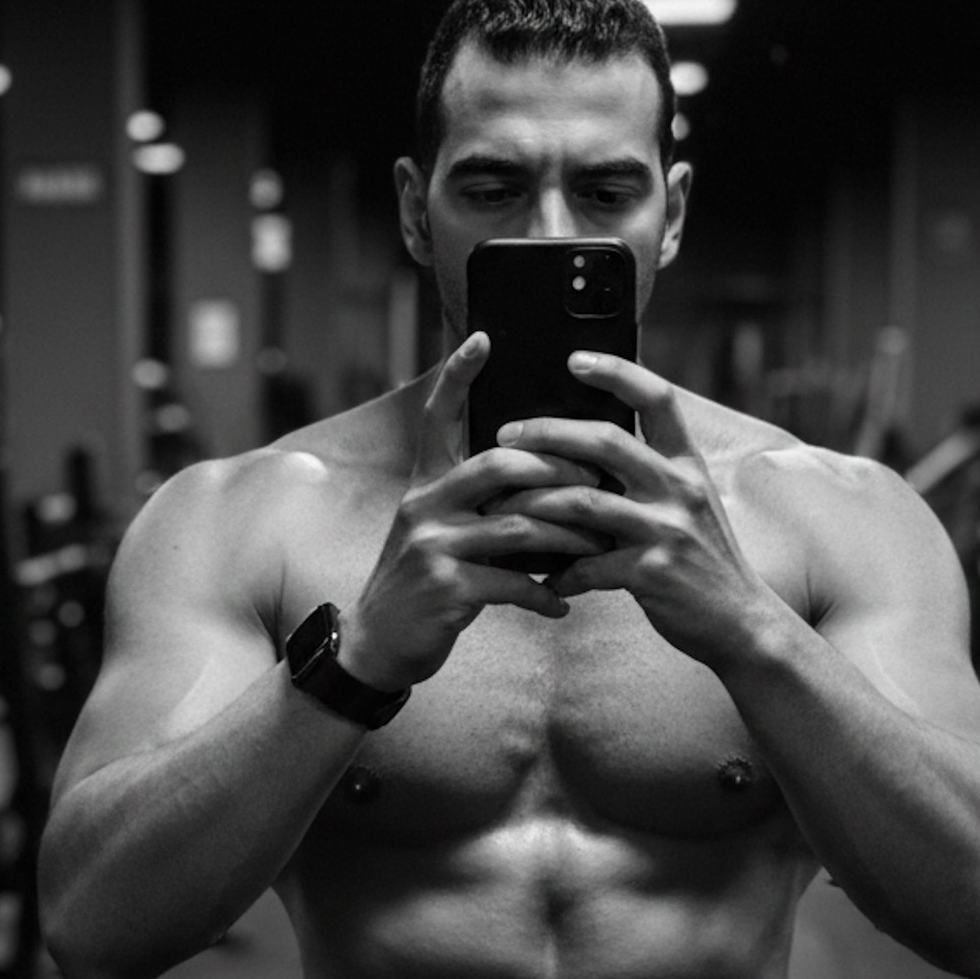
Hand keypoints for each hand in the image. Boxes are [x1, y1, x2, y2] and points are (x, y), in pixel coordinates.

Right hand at [338, 334, 607, 690]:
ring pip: (517, 526)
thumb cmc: (427, 582)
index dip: (457, 375)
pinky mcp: (445, 587)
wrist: (381, 642)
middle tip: (597, 481)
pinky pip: (512, 583)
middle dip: (558, 470)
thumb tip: (543, 482)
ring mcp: (432, 545)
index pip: (438, 417)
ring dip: (568, 536)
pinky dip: (545, 593)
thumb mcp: (442, 531)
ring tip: (599, 545)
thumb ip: (479, 503)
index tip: (484, 337)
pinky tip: (564, 601)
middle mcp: (424, 504)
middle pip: (499, 464)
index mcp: (427, 482)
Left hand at [497, 351, 777, 667]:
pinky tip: (544, 580)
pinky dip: (560, 573)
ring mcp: (667, 530)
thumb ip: (652, 476)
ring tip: (502, 506)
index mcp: (688, 464)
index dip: (618, 371)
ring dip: (535, 503)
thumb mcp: (691, 504)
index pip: (658, 399)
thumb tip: (591, 449)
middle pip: (606, 441)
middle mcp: (680, 488)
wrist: (741, 621)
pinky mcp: (652, 573)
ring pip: (584, 503)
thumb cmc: (705, 561)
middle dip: (548, 434)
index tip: (574, 359)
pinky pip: (589, 567)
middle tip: (506, 435)